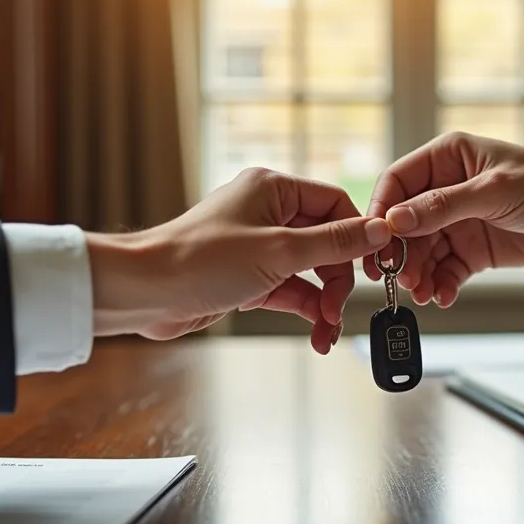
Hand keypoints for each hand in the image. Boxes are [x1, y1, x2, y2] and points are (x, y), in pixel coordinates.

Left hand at [85, 168, 392, 352]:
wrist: (145, 294)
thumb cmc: (199, 261)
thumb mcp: (279, 252)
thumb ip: (333, 243)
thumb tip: (379, 231)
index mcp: (273, 189)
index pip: (335, 205)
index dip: (357, 237)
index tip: (373, 268)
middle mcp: (266, 212)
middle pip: (325, 242)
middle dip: (337, 280)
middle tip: (338, 309)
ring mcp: (256, 246)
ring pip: (308, 271)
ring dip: (322, 302)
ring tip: (326, 332)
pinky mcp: (247, 276)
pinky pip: (289, 290)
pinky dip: (304, 311)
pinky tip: (316, 334)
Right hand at [363, 132, 523, 306]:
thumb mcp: (495, 191)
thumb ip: (444, 206)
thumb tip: (396, 220)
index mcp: (447, 158)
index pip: (397, 183)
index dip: (382, 211)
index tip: (377, 242)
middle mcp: (446, 189)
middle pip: (405, 224)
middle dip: (400, 253)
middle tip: (399, 278)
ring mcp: (458, 222)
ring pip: (422, 252)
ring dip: (418, 274)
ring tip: (423, 293)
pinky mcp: (473, 250)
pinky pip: (446, 270)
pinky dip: (441, 284)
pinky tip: (443, 296)